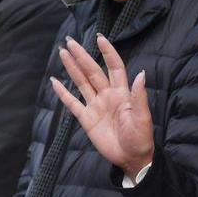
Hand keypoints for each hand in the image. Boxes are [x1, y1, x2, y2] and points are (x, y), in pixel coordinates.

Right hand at [52, 35, 153, 177]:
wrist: (131, 158)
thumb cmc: (140, 137)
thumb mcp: (142, 117)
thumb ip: (139, 96)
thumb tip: (141, 73)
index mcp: (122, 93)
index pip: (114, 67)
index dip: (108, 53)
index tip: (100, 38)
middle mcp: (107, 95)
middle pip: (92, 71)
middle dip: (82, 56)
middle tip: (70, 41)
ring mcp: (96, 106)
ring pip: (82, 83)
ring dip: (72, 68)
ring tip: (63, 53)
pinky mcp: (87, 119)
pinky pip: (73, 104)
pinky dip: (63, 93)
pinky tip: (55, 82)